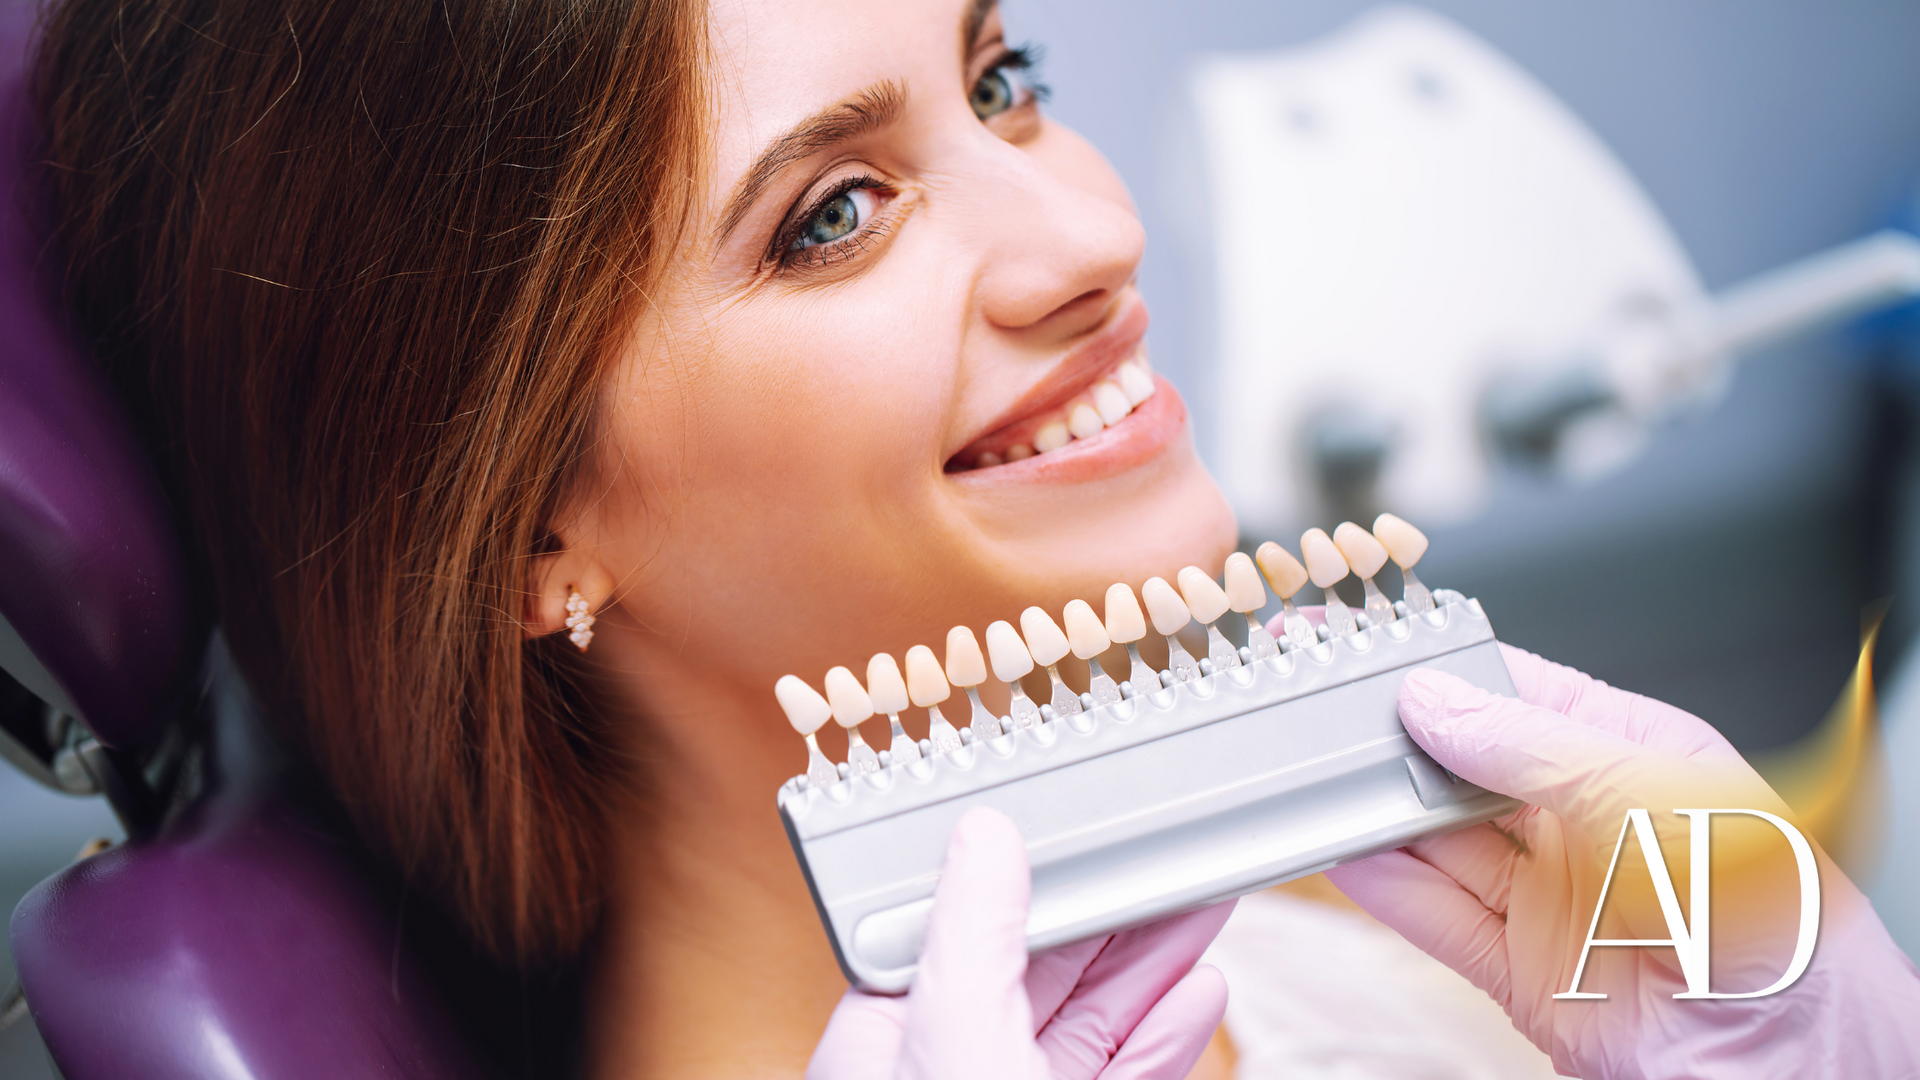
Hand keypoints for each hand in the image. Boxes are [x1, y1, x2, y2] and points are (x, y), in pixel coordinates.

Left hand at [807, 807, 1232, 1079]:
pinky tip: (1200, 992)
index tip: (1084, 822)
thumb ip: (972, 934)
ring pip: (1094, 1019)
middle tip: (1172, 847)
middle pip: (1040, 964)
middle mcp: (948, 1065)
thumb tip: (983, 835)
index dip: (1027, 869)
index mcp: (887, 1038)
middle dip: (1114, 904)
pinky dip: (1168, 1035)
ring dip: (1155, 961)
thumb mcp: (953, 1036)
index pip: (960, 926)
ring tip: (1203, 901)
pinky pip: (1126, 1072)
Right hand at [1327, 643, 1919, 1078]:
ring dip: (1382, 816)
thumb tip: (1442, 704)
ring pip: (1441, 842)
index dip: (1445, 671)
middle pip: (1465, 767)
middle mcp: (1585, 822)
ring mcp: (1551, 896)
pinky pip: (1437, 918)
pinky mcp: (1523, 969)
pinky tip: (1348, 856)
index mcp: (1633, 756)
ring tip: (1324, 784)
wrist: (1793, 1063)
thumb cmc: (1780, 924)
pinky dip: (1386, 890)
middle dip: (1398, 742)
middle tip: (1330, 718)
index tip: (1378, 650)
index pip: (1518, 693)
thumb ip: (1541, 750)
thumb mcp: (1658, 799)